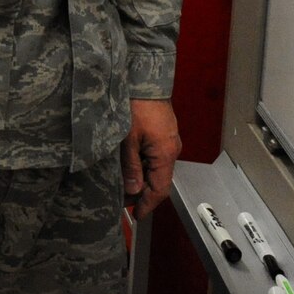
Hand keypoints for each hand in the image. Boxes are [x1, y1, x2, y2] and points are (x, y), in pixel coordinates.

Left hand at [122, 99, 180, 218]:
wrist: (145, 79)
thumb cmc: (136, 104)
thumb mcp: (127, 138)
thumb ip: (131, 165)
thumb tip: (132, 189)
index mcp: (165, 154)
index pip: (160, 190)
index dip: (148, 204)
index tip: (137, 215)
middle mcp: (171, 150)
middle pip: (159, 180)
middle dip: (142, 193)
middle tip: (122, 200)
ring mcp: (168, 141)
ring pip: (156, 168)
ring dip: (142, 178)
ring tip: (122, 184)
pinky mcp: (163, 133)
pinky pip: (155, 156)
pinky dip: (143, 165)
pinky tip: (129, 165)